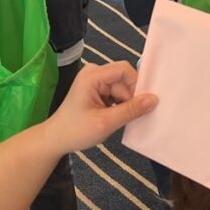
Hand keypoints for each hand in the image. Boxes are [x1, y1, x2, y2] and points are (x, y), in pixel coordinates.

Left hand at [42, 62, 157, 153]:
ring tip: (119, 119)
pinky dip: (119, 105)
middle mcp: (94, 73)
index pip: (124, 69)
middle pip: (124, 79)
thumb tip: (154, 99)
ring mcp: (95, 81)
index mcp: (92, 76)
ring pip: (122, 87)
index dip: (136, 84)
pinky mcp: (97, 90)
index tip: (140, 105)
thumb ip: (131, 110)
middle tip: (130, 117)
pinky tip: (115, 117)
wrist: (56, 139)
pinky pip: (116, 92)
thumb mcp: (106, 123)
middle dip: (130, 97)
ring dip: (125, 103)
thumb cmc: (76, 131)